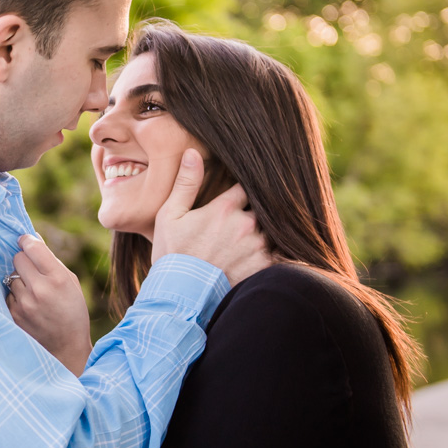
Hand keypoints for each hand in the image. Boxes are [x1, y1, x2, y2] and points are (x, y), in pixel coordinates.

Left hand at [5, 234, 92, 374]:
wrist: (66, 346)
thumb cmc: (72, 310)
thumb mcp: (70, 282)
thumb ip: (51, 260)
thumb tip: (32, 238)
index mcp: (57, 278)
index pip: (33, 247)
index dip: (27, 240)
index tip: (24, 239)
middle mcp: (39, 289)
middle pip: (18, 258)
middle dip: (24, 260)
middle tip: (32, 269)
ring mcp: (24, 303)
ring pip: (12, 276)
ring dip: (20, 279)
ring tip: (33, 291)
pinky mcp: (14, 314)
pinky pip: (9, 293)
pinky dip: (16, 295)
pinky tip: (29, 304)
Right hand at [151, 148, 271, 284]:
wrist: (181, 295)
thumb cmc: (172, 254)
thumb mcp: (170, 215)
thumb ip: (186, 183)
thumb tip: (193, 152)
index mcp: (224, 208)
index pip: (244, 186)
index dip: (241, 189)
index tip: (237, 194)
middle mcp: (246, 224)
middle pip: (260, 208)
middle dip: (251, 212)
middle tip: (238, 222)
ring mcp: (257, 245)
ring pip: (269, 229)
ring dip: (260, 232)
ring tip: (245, 240)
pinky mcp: (264, 266)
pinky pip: (277, 252)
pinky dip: (271, 251)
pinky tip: (256, 255)